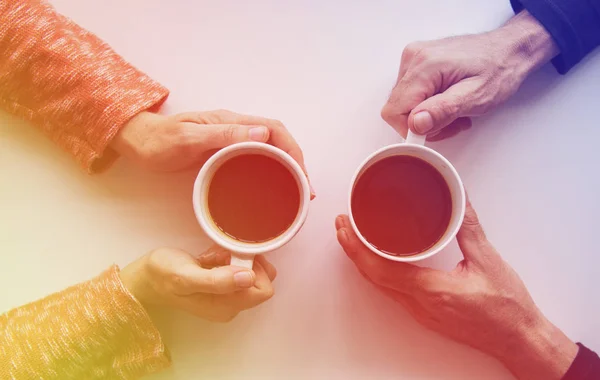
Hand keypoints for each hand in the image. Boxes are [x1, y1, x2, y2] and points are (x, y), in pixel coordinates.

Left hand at [111, 109, 313, 196]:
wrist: (139, 142)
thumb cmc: (159, 140)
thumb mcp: (188, 137)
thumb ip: (222, 134)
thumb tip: (262, 134)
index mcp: (231, 121)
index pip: (274, 129)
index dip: (292, 150)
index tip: (301, 173)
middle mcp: (235, 129)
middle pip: (277, 141)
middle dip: (296, 163)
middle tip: (305, 190)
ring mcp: (230, 142)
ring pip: (269, 151)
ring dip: (286, 169)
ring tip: (296, 193)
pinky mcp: (224, 155)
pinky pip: (254, 161)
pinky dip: (269, 174)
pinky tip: (271, 189)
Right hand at [120, 245, 275, 322]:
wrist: (145, 278)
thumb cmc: (162, 276)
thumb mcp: (186, 277)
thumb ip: (218, 280)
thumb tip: (249, 278)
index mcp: (226, 306)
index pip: (263, 289)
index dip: (256, 269)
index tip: (236, 256)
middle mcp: (231, 305)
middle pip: (259, 280)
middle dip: (243, 261)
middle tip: (221, 254)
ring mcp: (226, 296)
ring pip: (248, 271)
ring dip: (233, 258)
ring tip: (211, 255)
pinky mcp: (221, 286)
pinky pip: (236, 268)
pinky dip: (226, 258)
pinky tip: (209, 256)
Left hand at [335, 201, 577, 379]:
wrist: (519, 339)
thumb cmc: (507, 307)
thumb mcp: (488, 259)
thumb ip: (469, 227)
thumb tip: (459, 198)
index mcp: (431, 290)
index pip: (380, 269)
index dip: (356, 248)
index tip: (344, 228)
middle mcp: (419, 305)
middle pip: (373, 277)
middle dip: (352, 250)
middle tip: (342, 226)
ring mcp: (421, 313)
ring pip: (381, 286)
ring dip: (364, 262)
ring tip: (354, 238)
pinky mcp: (426, 315)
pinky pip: (393, 292)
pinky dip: (379, 272)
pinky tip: (379, 260)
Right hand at [381, 11, 558, 139]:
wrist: (509, 49)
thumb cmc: (499, 70)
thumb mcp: (476, 97)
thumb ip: (443, 111)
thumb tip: (415, 124)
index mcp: (425, 66)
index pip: (394, 111)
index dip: (411, 130)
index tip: (436, 130)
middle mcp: (413, 58)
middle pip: (397, 108)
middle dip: (422, 123)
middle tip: (452, 120)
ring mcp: (413, 58)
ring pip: (403, 104)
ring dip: (426, 115)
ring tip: (454, 110)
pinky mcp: (417, 62)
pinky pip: (410, 94)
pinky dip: (427, 104)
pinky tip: (447, 100)